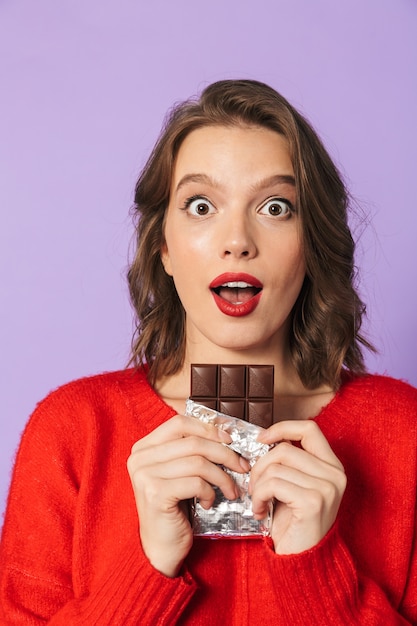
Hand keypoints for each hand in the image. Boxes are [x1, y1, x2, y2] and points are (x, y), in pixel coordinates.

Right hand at [127, 414, 249, 576]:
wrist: (160, 548)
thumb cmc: (175, 507)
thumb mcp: (179, 472)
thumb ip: (191, 450)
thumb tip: (224, 431)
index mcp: (144, 447)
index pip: (180, 423)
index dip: (208, 428)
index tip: (230, 440)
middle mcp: (140, 458)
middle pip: (193, 442)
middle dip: (224, 453)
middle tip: (242, 466)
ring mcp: (145, 475)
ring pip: (198, 462)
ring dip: (222, 477)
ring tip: (231, 490)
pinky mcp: (156, 494)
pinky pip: (196, 482)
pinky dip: (210, 492)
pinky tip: (209, 503)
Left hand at [249, 420, 345, 554]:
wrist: (303, 563)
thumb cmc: (294, 523)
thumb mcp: (294, 485)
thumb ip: (289, 462)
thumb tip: (266, 438)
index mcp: (332, 466)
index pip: (309, 428)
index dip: (282, 428)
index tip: (262, 439)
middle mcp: (335, 474)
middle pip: (285, 449)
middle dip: (260, 466)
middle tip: (254, 487)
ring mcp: (327, 487)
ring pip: (275, 467)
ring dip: (258, 485)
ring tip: (259, 502)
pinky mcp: (313, 501)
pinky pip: (272, 484)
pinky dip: (259, 496)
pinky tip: (262, 511)